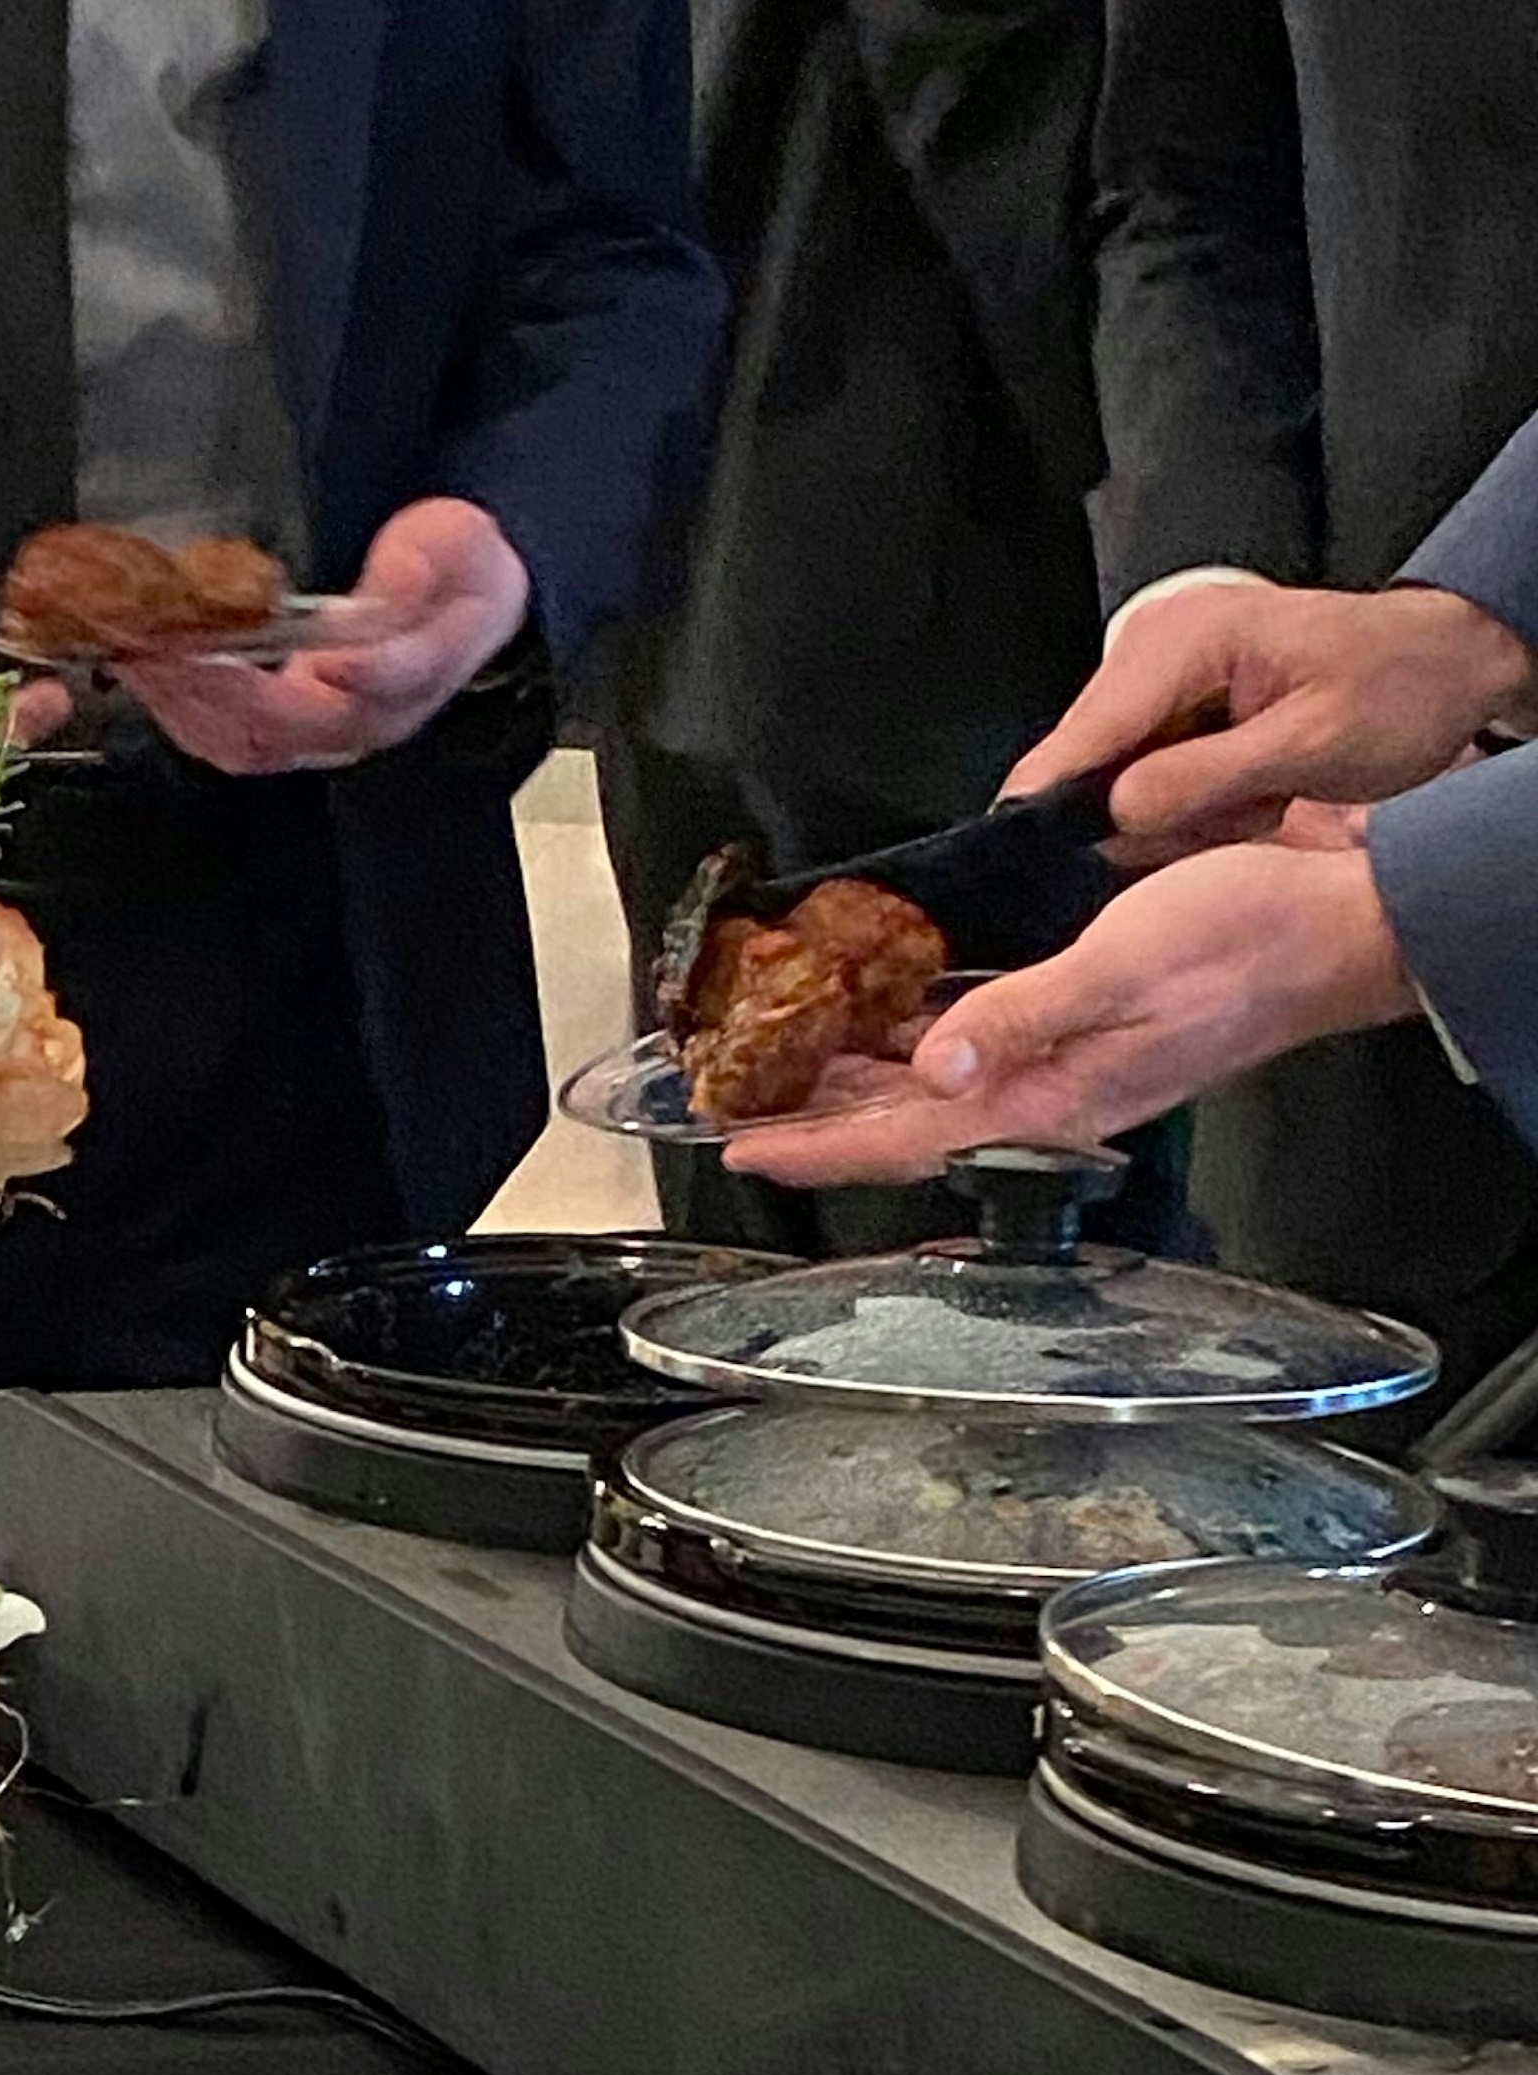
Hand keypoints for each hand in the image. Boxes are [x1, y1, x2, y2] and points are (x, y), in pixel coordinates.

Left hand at [116, 494, 529, 776]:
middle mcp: (356, 722)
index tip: (315, 650)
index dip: (346, 671)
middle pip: (283, 727)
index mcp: (411, 678)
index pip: (377, 686)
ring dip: (181, 700)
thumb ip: (426, 566)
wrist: (453, 601)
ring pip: (239, 740)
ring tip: (138, 652)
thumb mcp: (461, 550)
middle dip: (219, 689)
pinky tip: (139, 663)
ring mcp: (311, 733)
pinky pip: (215, 734)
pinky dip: (171, 702)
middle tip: (169, 645)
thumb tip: (393, 583)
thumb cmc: (454, 577)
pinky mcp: (274, 729)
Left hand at [716, 831, 1417, 1187]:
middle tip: (736, 1100)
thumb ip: (1021, 1020)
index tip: (744, 1148)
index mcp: (1050, 1099)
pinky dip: (923, 1030)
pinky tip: (889, 1008)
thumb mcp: (1122, 970)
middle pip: (907, 1119)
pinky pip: (980, 1038)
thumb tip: (934, 1062)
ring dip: (863, 1073)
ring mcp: (1066, 1059)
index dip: (820, 1148)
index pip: (907, 1140)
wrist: (1339, 925)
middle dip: (821, 1115)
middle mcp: (1048, 1092)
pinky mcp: (1083, 1018)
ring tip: (788, 1059)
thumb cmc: (1247, 945)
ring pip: (937, 1082)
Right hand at [1011, 575, 1534, 854]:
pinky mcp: (1170, 698)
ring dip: (1180, 810)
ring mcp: (1159, 670)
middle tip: (1241, 811)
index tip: (1054, 865)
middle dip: (1152, 813)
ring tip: (1257, 794)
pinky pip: (1145, 773)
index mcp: (1183, 640)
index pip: (1079, 737)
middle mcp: (1157, 644)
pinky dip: (1192, 798)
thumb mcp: (1310, 743)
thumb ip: (1203, 778)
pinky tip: (1247, 787)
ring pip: (1116, 779)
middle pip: (1088, 766)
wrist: (1443, 664)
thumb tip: (1113, 814)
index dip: (1055, 811)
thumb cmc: (1398, 687)